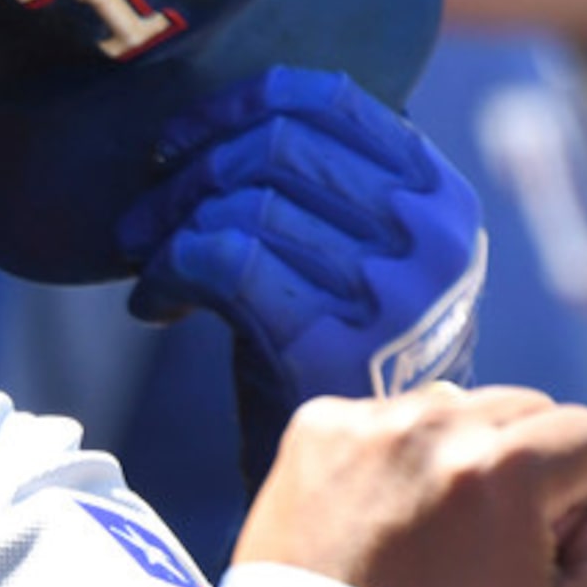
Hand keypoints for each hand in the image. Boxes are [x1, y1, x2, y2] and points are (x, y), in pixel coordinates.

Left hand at [120, 67, 485, 481]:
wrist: (359, 485)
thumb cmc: (340, 355)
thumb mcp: (364, 257)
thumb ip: (335, 185)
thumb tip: (240, 109)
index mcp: (440, 199)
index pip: (331, 100)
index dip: (238, 104)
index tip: (183, 139)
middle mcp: (428, 240)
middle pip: (276, 145)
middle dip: (191, 170)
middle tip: (147, 213)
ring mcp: (387, 292)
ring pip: (244, 201)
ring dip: (171, 226)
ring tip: (149, 260)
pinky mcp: (328, 341)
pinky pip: (223, 258)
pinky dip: (169, 270)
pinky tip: (155, 302)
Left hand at [234, 385, 586, 586]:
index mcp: (504, 468)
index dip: (575, 496)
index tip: (533, 546)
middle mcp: (431, 427)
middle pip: (521, 409)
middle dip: (520, 466)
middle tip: (480, 544)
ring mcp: (363, 423)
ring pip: (452, 409)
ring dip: (455, 455)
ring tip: (425, 535)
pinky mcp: (313, 429)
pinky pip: (383, 419)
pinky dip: (391, 459)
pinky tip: (377, 522)